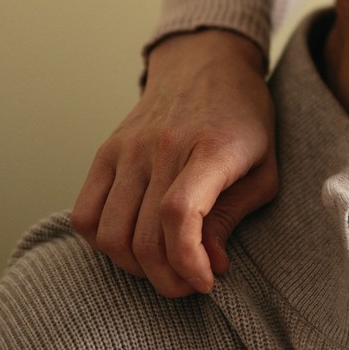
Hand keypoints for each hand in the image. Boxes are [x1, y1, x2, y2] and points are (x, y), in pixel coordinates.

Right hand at [71, 30, 276, 295]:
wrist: (206, 65)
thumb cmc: (244, 121)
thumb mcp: (264, 168)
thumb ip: (235, 217)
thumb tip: (212, 266)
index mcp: (212, 148)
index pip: (178, 213)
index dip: (187, 260)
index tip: (206, 281)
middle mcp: (163, 146)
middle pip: (143, 235)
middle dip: (167, 277)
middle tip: (188, 284)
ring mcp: (128, 148)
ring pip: (110, 232)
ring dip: (134, 267)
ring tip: (163, 268)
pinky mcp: (105, 152)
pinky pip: (84, 214)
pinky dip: (102, 242)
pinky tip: (132, 245)